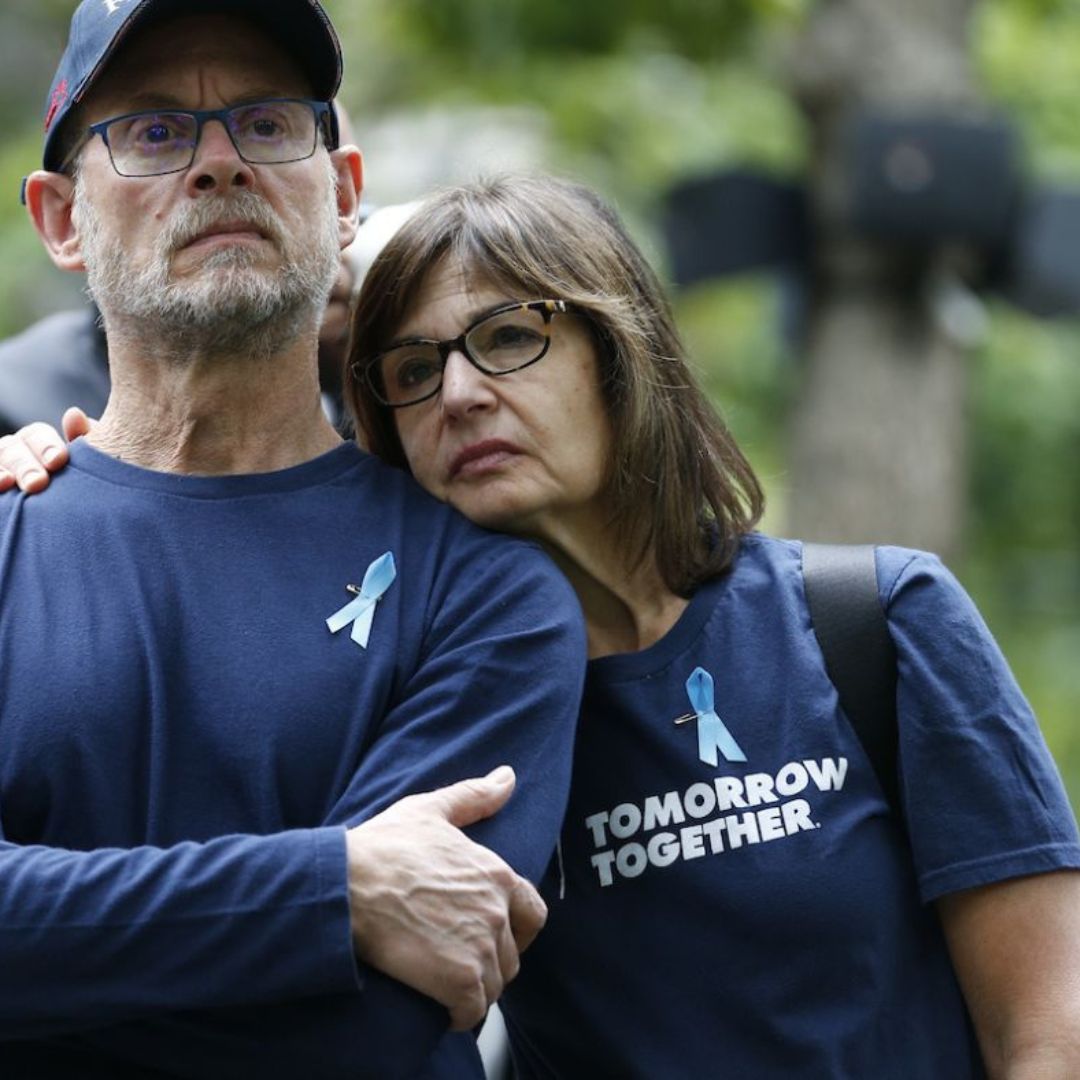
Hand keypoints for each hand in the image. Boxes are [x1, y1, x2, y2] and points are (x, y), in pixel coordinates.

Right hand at [0, 408, 92, 492]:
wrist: (68, 529)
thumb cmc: (81, 493)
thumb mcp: (87, 470)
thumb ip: (84, 445)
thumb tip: (75, 415)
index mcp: (40, 446)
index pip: (37, 435)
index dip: (46, 445)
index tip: (59, 461)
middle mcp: (16, 454)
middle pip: (13, 448)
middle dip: (25, 463)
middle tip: (38, 482)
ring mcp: (2, 469)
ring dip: (2, 469)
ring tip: (9, 483)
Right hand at [345, 766, 546, 1031]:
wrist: (345, 886)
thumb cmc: (382, 847)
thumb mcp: (429, 810)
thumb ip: (474, 796)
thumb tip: (507, 776)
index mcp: (496, 874)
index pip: (532, 913)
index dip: (515, 929)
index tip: (490, 936)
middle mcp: (496, 911)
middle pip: (511, 954)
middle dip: (489, 961)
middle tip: (456, 960)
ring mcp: (481, 946)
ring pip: (493, 984)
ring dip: (473, 989)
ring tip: (443, 982)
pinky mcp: (459, 981)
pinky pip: (473, 1011)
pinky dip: (459, 1014)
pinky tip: (437, 1006)